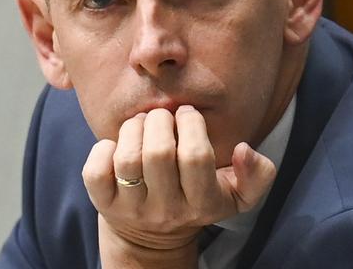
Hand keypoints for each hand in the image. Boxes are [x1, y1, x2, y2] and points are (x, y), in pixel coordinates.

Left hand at [82, 105, 275, 267]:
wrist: (152, 237)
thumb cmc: (196, 198)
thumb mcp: (235, 194)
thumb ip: (257, 174)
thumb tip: (245, 149)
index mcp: (201, 203)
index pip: (196, 156)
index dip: (191, 125)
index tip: (188, 114)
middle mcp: (166, 210)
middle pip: (158, 153)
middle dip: (160, 121)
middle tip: (162, 117)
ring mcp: (132, 209)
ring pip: (127, 158)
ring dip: (133, 128)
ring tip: (141, 124)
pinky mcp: (103, 204)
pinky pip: (95, 172)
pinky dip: (102, 149)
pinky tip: (116, 145)